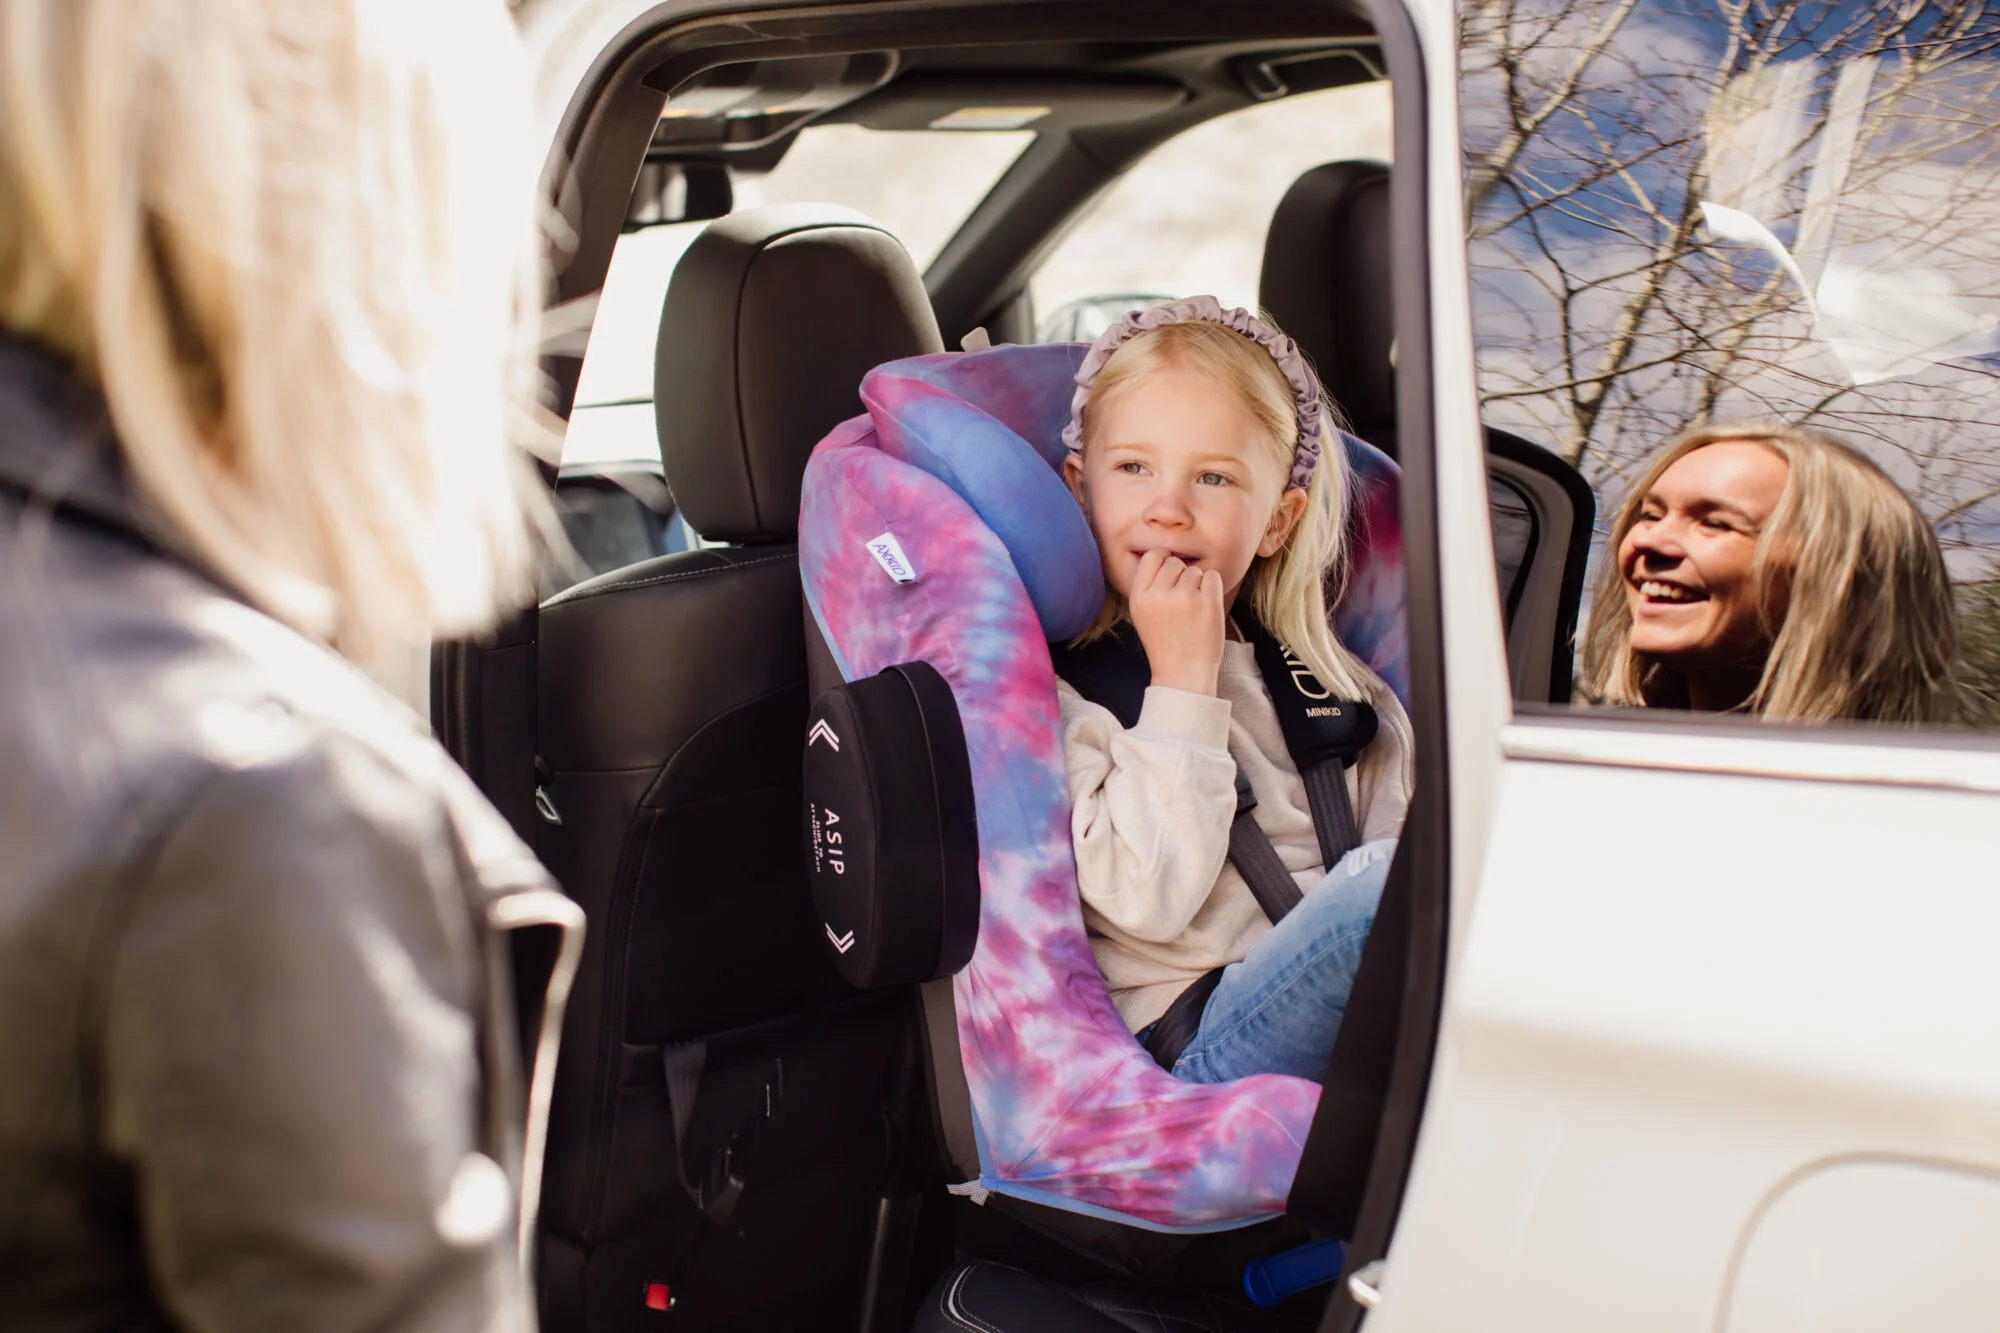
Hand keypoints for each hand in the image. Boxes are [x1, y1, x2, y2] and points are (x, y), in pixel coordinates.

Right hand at [1127, 549, 1224, 695]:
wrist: (1183, 672)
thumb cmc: (1164, 642)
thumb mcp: (1142, 613)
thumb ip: (1149, 585)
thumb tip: (1166, 555)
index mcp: (1139, 596)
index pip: (1153, 556)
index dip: (1164, 559)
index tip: (1170, 574)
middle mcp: (1159, 594)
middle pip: (1175, 562)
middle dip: (1181, 576)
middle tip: (1182, 601)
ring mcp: (1184, 598)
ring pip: (1194, 571)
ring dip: (1197, 584)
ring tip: (1192, 609)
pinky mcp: (1207, 603)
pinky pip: (1212, 576)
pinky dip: (1212, 587)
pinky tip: (1205, 606)